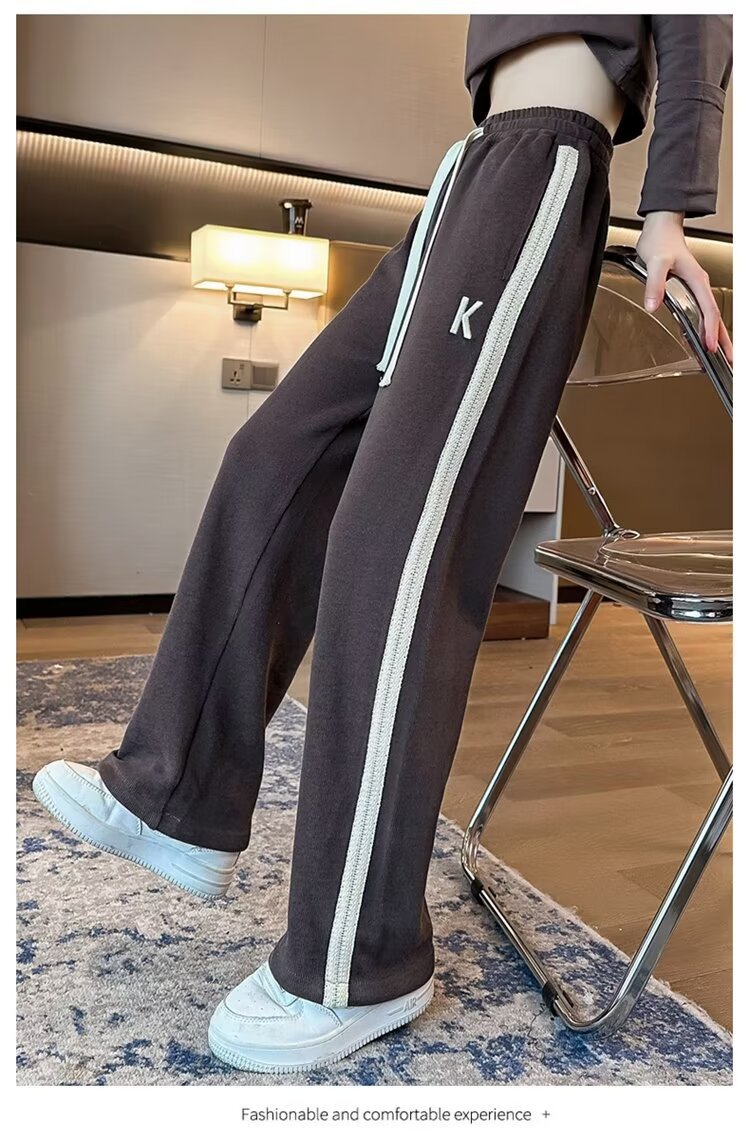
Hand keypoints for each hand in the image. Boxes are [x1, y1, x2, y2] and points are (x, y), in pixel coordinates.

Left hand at [636, 211, 732, 361]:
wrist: (661, 227)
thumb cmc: (660, 241)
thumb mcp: (655, 262)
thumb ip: (654, 284)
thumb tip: (653, 306)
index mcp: (697, 280)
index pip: (708, 310)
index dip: (710, 330)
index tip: (711, 347)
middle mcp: (700, 285)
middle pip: (716, 317)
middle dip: (724, 340)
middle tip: (730, 360)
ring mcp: (696, 288)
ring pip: (711, 316)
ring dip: (717, 336)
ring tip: (721, 355)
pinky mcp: (689, 289)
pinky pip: (701, 312)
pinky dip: (704, 328)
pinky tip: (701, 339)